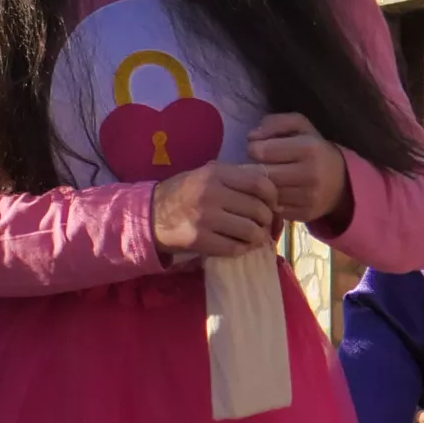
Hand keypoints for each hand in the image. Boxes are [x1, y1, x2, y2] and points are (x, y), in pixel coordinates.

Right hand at [148, 159, 280, 261]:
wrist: (150, 215)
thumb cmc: (184, 193)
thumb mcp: (206, 174)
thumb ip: (235, 179)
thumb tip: (271, 194)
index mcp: (216, 173)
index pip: (260, 183)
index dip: (273, 196)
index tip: (272, 204)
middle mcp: (212, 193)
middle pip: (258, 210)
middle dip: (267, 220)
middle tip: (263, 224)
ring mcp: (206, 218)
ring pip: (251, 231)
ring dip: (258, 237)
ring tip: (254, 237)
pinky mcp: (200, 240)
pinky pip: (235, 248)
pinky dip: (243, 249)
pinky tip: (239, 245)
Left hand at [246, 112, 348, 223]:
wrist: (341, 182)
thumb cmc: (314, 149)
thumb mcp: (300, 126)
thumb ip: (276, 123)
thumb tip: (251, 137)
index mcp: (309, 148)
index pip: (262, 151)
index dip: (253, 149)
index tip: (257, 150)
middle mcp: (310, 174)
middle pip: (262, 174)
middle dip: (252, 169)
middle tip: (254, 166)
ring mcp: (308, 197)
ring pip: (266, 193)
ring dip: (259, 187)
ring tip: (261, 179)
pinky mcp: (304, 214)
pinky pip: (273, 208)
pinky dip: (268, 201)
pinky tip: (270, 194)